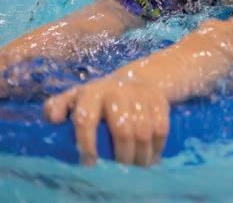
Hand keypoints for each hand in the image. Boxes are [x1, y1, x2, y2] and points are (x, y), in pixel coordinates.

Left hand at [44, 76, 169, 165]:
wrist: (135, 78)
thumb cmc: (98, 97)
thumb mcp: (76, 97)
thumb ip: (57, 105)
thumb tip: (54, 119)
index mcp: (92, 92)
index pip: (86, 119)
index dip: (87, 144)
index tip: (90, 164)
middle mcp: (117, 90)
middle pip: (122, 130)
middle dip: (121, 156)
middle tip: (119, 170)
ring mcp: (141, 94)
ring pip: (144, 132)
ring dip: (141, 156)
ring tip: (136, 167)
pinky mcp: (159, 99)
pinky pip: (161, 128)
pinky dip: (157, 147)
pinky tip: (151, 157)